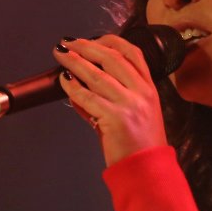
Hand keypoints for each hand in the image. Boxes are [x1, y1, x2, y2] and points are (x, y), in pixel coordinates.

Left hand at [53, 34, 168, 165]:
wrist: (147, 171)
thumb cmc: (139, 146)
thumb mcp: (133, 115)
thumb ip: (110, 98)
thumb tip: (78, 85)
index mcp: (149, 88)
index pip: (133, 54)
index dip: (111, 41)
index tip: (92, 39)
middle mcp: (142, 93)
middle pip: (112, 58)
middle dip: (87, 47)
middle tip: (68, 44)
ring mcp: (130, 104)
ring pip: (98, 75)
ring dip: (76, 62)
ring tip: (61, 55)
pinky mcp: (116, 118)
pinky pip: (88, 97)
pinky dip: (73, 87)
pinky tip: (64, 82)